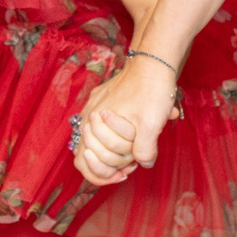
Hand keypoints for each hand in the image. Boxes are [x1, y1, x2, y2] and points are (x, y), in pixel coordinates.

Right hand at [73, 53, 179, 185]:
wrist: (153, 62)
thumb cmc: (151, 91)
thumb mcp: (151, 125)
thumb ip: (145, 150)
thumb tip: (143, 164)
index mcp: (94, 122)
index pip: (82, 162)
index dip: (101, 174)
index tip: (122, 173)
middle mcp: (89, 115)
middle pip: (88, 153)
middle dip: (110, 163)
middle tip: (131, 164)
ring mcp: (95, 106)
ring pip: (97, 140)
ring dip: (115, 151)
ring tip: (134, 152)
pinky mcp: (105, 100)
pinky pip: (104, 125)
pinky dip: (118, 136)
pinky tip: (136, 136)